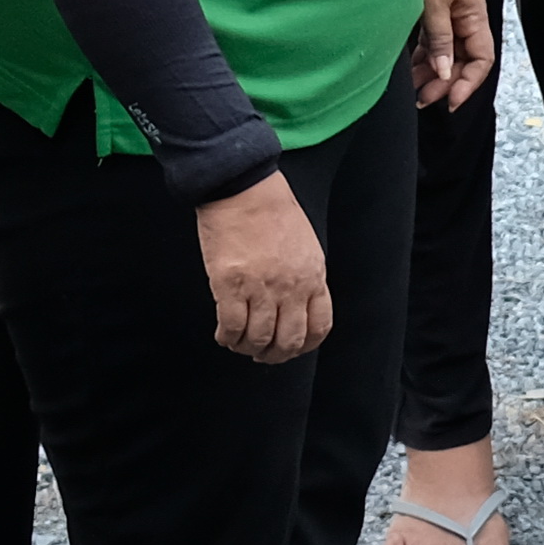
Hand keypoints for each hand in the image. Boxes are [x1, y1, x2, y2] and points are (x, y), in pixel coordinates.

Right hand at [197, 175, 329, 364]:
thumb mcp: (306, 247)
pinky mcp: (230, 284)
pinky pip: (231, 326)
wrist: (244, 189)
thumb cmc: (273, 214)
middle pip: (289, 340)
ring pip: (259, 338)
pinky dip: (227, 337)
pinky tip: (223, 335)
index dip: (304, 346)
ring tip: (240, 343)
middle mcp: (291, 287)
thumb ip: (305, 278)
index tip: (291, 348)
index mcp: (313, 277)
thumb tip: (297, 308)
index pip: (319, 327)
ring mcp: (261, 287)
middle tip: (261, 354)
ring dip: (248, 348)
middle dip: (275, 355)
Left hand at [411, 0, 497, 112]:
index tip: (449, 100)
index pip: (481, 59)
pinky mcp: (434, 13)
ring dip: (432, 74)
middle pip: (463, 61)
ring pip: (446, 55)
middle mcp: (466, 20)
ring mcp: (450, 17)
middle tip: (423, 100)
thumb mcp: (433, 2)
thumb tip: (444, 72)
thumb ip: (439, 38)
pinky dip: (424, 59)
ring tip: (414, 91)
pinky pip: (433, 44)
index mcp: (475, 17)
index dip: (468, 82)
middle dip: (445, 83)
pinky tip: (411, 72)